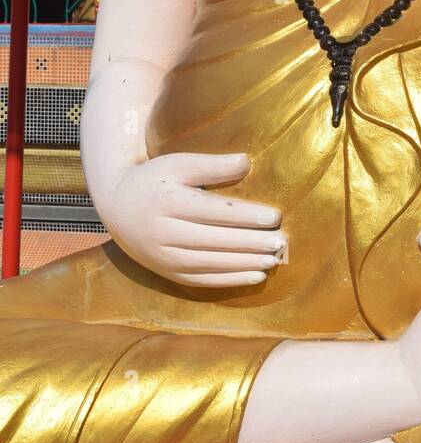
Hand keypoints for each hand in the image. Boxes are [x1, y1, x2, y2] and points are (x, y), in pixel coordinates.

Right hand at [99, 152, 286, 287]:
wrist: (117, 207)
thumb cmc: (154, 179)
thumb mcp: (177, 164)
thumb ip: (211, 165)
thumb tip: (246, 162)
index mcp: (167, 203)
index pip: (213, 213)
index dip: (245, 216)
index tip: (274, 216)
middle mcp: (163, 233)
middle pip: (214, 241)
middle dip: (251, 243)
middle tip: (281, 241)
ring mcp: (164, 257)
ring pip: (211, 264)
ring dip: (245, 263)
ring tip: (274, 259)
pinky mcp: (167, 273)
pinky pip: (203, 280)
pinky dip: (231, 280)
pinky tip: (256, 276)